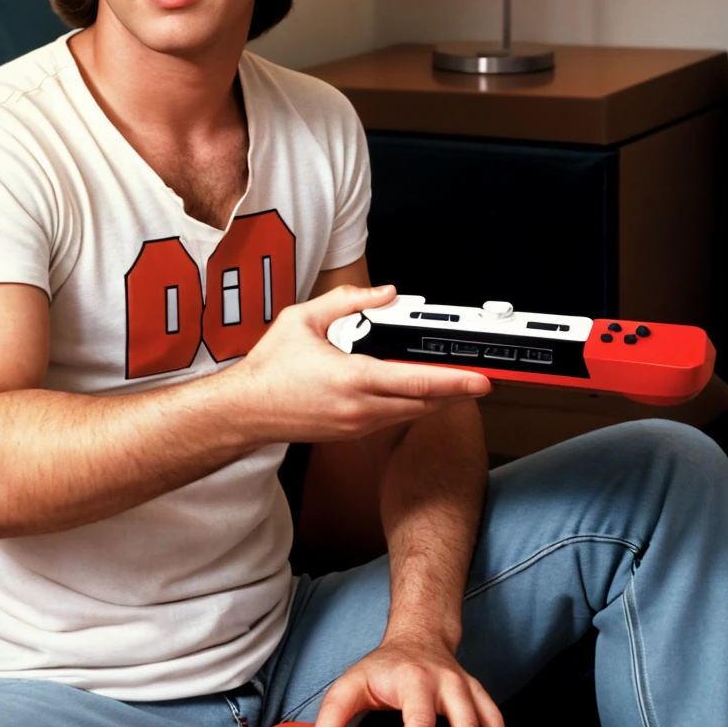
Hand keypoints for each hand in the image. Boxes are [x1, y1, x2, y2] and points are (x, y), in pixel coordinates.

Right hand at [230, 284, 490, 445]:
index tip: (481, 379)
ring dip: (436, 399)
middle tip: (479, 378)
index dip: (454, 381)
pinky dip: (412, 406)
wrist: (245, 411)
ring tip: (456, 383)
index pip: (417, 382)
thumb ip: (349, 300)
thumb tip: (385, 293)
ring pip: (412, 414)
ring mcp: (357, 425)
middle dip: (456, 391)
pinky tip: (418, 392)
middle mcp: (360, 408)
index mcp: (352, 379)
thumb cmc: (270, 368)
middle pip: (424, 403)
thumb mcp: (303, 318)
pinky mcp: (353, 433)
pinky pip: (393, 419)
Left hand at [301, 636, 510, 726]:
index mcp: (414, 679)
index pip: (418, 716)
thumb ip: (330, 719)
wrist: (418, 636)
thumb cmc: (385, 667)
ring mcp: (465, 688)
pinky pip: (495, 717)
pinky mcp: (476, 694)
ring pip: (487, 716)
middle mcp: (445, 682)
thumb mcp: (350, 684)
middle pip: (464, 717)